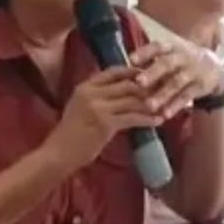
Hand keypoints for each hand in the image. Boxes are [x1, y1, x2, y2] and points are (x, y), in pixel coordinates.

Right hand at [44, 66, 161, 171]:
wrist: (59, 153)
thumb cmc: (71, 133)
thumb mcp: (80, 107)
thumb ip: (97, 96)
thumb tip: (122, 92)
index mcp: (85, 86)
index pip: (113, 71)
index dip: (132, 71)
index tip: (148, 74)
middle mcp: (91, 92)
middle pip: (127, 84)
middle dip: (148, 87)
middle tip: (163, 91)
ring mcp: (98, 107)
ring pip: (132, 100)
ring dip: (151, 104)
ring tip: (165, 106)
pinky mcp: (105, 123)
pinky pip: (133, 118)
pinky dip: (147, 119)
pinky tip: (157, 121)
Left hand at [128, 39, 223, 120]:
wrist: (214, 67)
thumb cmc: (180, 61)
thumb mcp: (168, 54)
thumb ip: (149, 61)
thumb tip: (123, 69)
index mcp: (171, 47)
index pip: (157, 47)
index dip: (145, 52)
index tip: (131, 59)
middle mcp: (182, 57)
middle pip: (167, 64)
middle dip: (153, 73)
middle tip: (139, 82)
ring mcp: (192, 72)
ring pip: (176, 83)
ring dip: (162, 94)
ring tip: (149, 105)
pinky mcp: (199, 86)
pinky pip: (186, 97)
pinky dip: (175, 106)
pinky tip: (164, 114)